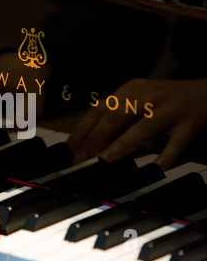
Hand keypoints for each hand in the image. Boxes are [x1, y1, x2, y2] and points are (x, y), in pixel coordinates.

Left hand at [67, 78, 206, 170]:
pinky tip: (155, 170)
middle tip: (81, 159)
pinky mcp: (190, 121)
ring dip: (122, 145)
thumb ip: (118, 119)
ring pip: (143, 127)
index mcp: (130, 90)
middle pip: (116, 116)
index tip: (70, 148)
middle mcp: (147, 95)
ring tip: (105, 160)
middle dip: (95, 139)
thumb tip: (92, 146)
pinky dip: (165, 156)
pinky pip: (177, 142)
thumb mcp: (139, 101)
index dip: (82, 128)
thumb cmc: (167, 100)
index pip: (99, 108)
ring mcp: (170, 108)